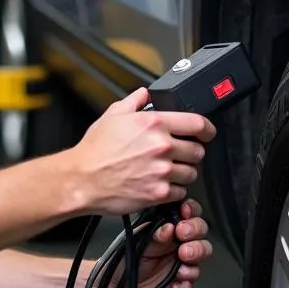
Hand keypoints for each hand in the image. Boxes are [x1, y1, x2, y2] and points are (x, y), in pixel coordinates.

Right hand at [67, 88, 215, 216]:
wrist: (81, 179)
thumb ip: (134, 101)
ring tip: (166, 170)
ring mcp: (162, 171)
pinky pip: (181, 192)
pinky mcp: (159, 193)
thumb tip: (145, 94)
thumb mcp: (113, 115)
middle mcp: (161, 147)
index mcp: (153, 124)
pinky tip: (159, 183)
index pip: (197, 124)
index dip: (206, 129)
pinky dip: (173, 190)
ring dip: (183, 172)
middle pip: (198, 151)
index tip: (206, 132)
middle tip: (179, 154)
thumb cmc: (94, 150)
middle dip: (191, 152)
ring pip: (191, 173)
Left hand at [106, 200, 213, 287]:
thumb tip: (170, 227)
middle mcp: (177, 253)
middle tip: (183, 235)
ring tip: (181, 262)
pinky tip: (178, 284)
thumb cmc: (122, 262)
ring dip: (194, 260)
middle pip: (201, 239)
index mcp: (169, 235)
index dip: (191, 213)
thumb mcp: (137, 241)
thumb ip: (155, 233)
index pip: (189, 219)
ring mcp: (179, 273)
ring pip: (198, 265)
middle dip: (196, 234)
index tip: (185, 211)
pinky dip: (186, 287)